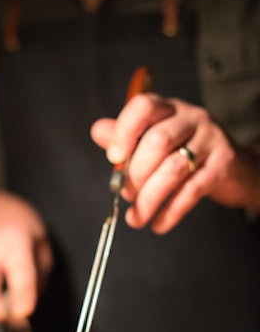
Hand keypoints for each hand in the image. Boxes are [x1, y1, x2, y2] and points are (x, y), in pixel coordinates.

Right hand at [0, 190, 52, 321]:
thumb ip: (39, 277)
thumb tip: (26, 311)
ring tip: (4, 296)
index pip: (19, 272)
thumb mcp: (43, 246)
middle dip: (0, 314)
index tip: (23, 314)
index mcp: (16, 239)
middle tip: (14, 318)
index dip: (22, 297)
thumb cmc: (22, 228)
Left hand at [91, 93, 258, 232]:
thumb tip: (98, 131)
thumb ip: (125, 135)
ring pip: (174, 169)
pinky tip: (158, 224)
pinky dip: (171, 211)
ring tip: (136, 218)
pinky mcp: (223, 164)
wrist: (233, 166)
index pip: (144, 107)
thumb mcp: (154, 138)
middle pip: (158, 141)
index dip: (125, 131)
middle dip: (135, 174)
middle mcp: (191, 118)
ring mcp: (210, 139)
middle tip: (125, 196)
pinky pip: (192, 190)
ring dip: (149, 198)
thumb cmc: (185, 151)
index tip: (113, 159)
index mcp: (168, 108)